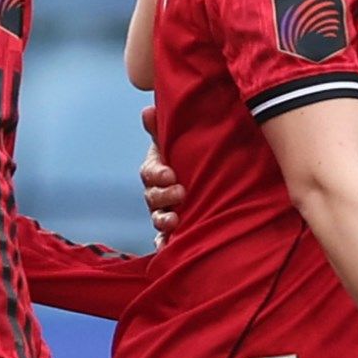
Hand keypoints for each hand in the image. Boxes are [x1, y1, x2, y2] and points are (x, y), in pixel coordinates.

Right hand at [138, 105, 182, 243]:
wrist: (209, 175)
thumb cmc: (190, 153)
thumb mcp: (179, 139)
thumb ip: (162, 127)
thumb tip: (147, 110)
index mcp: (157, 169)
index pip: (149, 173)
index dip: (158, 174)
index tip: (170, 174)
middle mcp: (157, 192)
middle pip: (152, 197)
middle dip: (163, 197)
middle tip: (181, 194)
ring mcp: (164, 210)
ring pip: (157, 218)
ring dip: (163, 221)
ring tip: (174, 222)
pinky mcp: (174, 228)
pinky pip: (164, 238)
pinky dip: (164, 243)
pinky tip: (167, 247)